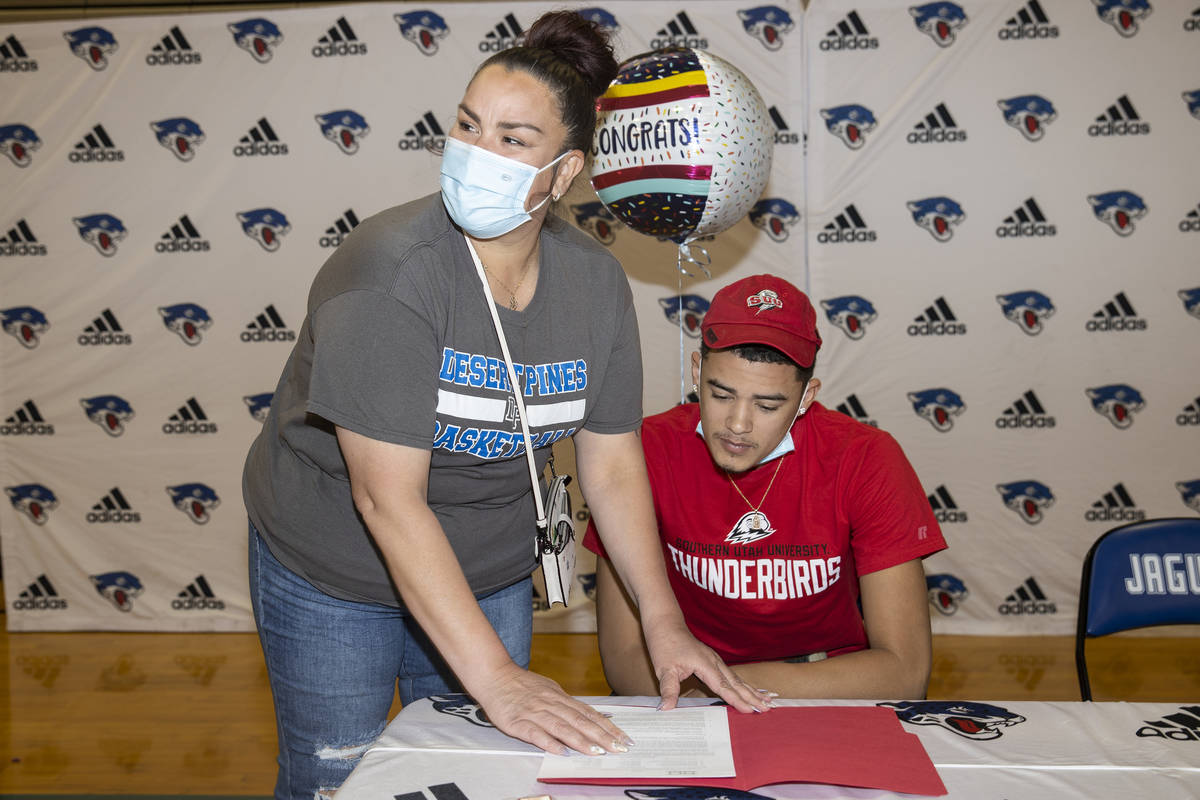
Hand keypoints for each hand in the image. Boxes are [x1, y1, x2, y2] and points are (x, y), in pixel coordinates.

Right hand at [472, 661, 633, 755]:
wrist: (494, 676)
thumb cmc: (522, 685)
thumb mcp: (549, 690)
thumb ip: (567, 705)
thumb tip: (590, 716)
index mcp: (560, 697)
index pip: (589, 713)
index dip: (607, 727)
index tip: (623, 738)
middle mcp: (551, 704)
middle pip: (580, 721)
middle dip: (602, 736)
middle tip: (619, 748)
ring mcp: (534, 713)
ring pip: (561, 727)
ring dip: (581, 741)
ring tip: (597, 752)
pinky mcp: (517, 723)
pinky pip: (535, 734)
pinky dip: (549, 743)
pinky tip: (561, 752)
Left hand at [644, 620, 771, 712]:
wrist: (666, 625)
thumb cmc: (665, 645)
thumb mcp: (664, 669)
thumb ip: (668, 690)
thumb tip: (666, 708)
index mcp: (706, 664)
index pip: (724, 687)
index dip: (737, 700)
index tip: (750, 711)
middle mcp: (714, 662)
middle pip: (737, 683)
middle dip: (752, 697)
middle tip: (767, 709)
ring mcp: (715, 660)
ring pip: (737, 678)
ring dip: (751, 691)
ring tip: (767, 701)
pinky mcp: (713, 661)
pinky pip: (731, 675)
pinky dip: (743, 684)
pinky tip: (749, 689)